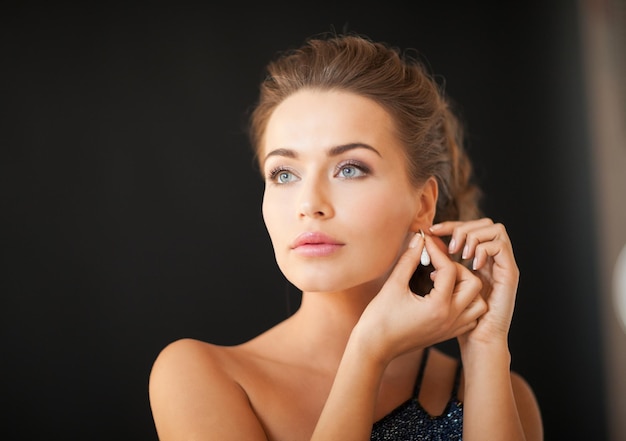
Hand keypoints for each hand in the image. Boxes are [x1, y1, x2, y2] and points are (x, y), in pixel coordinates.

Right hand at [355, 232, 486, 364]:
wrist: (375, 347)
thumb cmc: (380, 318)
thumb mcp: (393, 285)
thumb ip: (408, 260)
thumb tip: (419, 240)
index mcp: (438, 306)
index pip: (449, 269)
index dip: (437, 251)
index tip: (426, 243)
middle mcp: (450, 318)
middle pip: (473, 284)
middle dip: (458, 268)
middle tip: (438, 264)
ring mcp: (451, 328)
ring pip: (478, 303)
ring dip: (467, 288)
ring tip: (446, 281)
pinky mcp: (447, 334)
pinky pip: (471, 318)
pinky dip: (466, 304)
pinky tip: (447, 296)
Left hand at [430, 219, 518, 347]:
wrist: (478, 343)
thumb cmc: (458, 318)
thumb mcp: (439, 286)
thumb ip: (436, 265)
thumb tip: (425, 242)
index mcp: (477, 261)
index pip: (468, 228)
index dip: (450, 225)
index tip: (431, 231)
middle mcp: (492, 261)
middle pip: (485, 223)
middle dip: (463, 227)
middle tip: (446, 243)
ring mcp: (503, 266)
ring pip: (497, 230)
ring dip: (474, 236)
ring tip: (460, 253)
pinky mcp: (510, 275)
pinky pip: (501, 247)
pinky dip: (484, 248)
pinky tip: (472, 262)